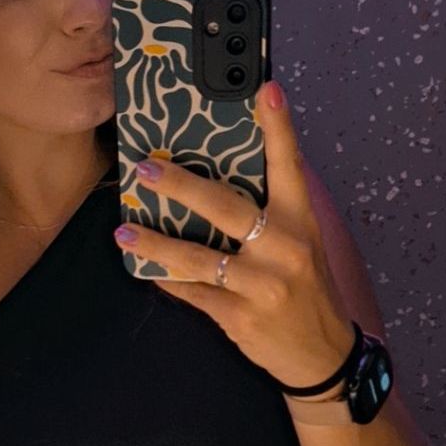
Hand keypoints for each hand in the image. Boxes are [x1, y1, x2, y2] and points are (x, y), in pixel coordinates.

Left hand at [113, 79, 354, 390]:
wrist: (322, 356)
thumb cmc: (304, 288)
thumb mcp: (299, 244)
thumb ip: (268, 212)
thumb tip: (214, 177)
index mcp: (299, 222)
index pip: (289, 165)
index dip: (278, 127)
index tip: (265, 90)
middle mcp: (284, 248)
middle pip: (225, 208)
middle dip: (181, 186)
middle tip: (145, 169)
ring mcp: (262, 285)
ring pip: (197, 258)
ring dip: (155, 243)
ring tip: (123, 231)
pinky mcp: (241, 317)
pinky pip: (192, 293)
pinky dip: (165, 280)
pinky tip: (143, 268)